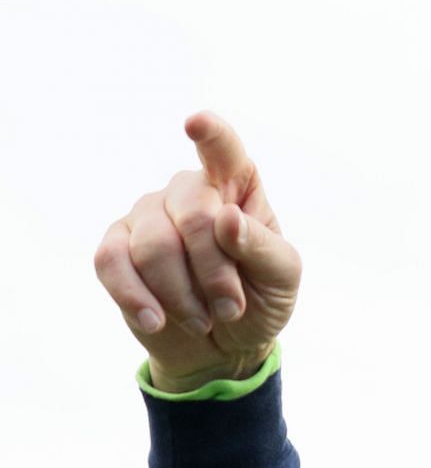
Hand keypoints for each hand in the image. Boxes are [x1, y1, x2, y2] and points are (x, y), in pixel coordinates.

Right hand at [94, 113, 301, 391]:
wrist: (223, 343)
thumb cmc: (259, 298)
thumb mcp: (281, 277)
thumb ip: (260, 247)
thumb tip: (226, 218)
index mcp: (235, 187)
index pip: (224, 151)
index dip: (211, 136)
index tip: (197, 124)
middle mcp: (188, 192)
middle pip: (193, 217)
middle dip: (215, 272)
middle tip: (232, 308)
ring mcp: (146, 216)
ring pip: (153, 247)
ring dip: (184, 296)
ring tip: (204, 319)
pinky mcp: (115, 248)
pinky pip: (111, 263)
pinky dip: (137, 298)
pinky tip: (158, 320)